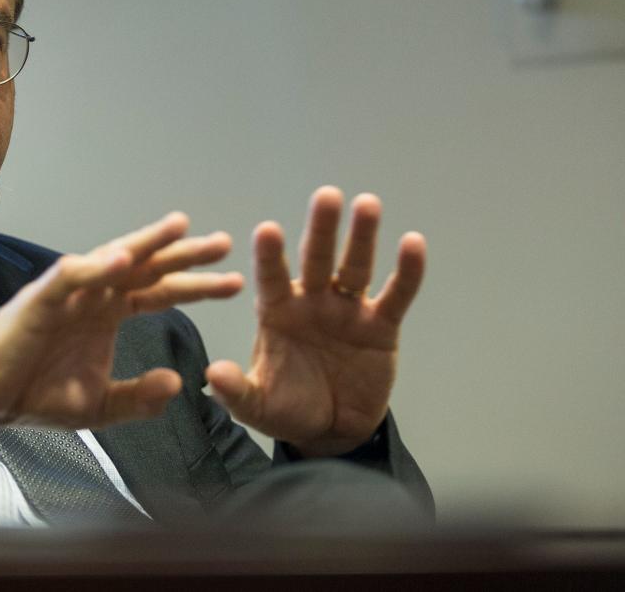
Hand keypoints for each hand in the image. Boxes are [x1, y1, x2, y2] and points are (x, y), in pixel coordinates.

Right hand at [0, 213, 244, 454]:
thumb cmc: (34, 395)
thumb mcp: (99, 406)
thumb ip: (137, 397)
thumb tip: (177, 383)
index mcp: (108, 314)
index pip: (160, 292)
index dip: (197, 286)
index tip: (235, 282)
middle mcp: (93, 295)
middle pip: (146, 267)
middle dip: (184, 255)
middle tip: (223, 244)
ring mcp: (68, 293)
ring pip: (113, 258)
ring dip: (146, 243)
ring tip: (180, 227)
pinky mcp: (40, 299)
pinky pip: (72, 276)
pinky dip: (96, 267)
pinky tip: (123, 259)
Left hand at [205, 187, 425, 456]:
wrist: (331, 429)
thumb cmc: (288, 407)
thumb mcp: (256, 406)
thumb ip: (235, 390)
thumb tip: (212, 375)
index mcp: (277, 311)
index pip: (270, 277)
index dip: (270, 256)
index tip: (267, 230)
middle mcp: (311, 301)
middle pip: (316, 259)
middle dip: (320, 228)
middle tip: (326, 195)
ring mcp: (347, 309)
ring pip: (354, 267)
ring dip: (362, 236)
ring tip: (367, 203)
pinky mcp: (380, 325)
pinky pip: (395, 294)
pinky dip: (406, 271)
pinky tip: (412, 243)